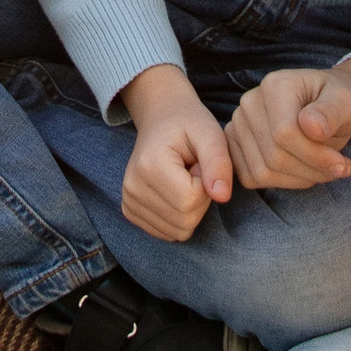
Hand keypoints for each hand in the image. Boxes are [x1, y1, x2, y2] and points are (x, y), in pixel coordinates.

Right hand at [117, 64, 233, 243]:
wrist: (161, 117)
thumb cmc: (188, 125)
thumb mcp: (210, 134)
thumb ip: (219, 163)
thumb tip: (222, 197)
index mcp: (150, 165)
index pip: (190, 200)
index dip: (206, 184)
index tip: (200, 163)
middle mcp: (132, 187)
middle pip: (184, 221)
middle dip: (199, 199)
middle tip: (193, 171)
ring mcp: (128, 201)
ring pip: (177, 232)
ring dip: (189, 209)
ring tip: (184, 179)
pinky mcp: (129, 210)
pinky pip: (166, 233)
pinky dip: (178, 217)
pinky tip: (174, 191)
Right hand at [228, 54, 350, 191]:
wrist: (332, 105)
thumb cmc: (340, 102)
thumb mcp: (347, 102)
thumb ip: (331, 112)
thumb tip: (311, 126)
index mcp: (275, 85)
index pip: (285, 134)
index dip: (316, 157)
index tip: (344, 164)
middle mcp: (250, 102)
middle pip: (274, 157)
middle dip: (312, 171)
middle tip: (339, 168)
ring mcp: (239, 124)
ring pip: (262, 172)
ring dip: (299, 179)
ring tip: (323, 168)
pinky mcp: (236, 146)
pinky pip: (252, 178)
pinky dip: (282, 183)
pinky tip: (302, 170)